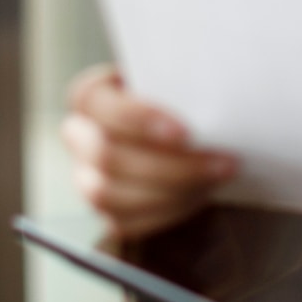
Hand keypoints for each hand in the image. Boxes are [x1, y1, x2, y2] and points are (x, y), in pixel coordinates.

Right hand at [61, 66, 237, 240]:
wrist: (187, 127)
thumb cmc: (180, 96)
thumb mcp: (176, 78)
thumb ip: (180, 82)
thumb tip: (213, 89)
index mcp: (90, 96)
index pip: (99, 104)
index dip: (139, 119)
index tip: (185, 131)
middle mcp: (79, 137)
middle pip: (105, 156)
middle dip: (169, 165)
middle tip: (223, 161)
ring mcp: (87, 178)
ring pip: (109, 196)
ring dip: (172, 191)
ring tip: (218, 177)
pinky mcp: (106, 212)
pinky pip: (126, 222)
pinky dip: (168, 211)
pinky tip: (202, 194)